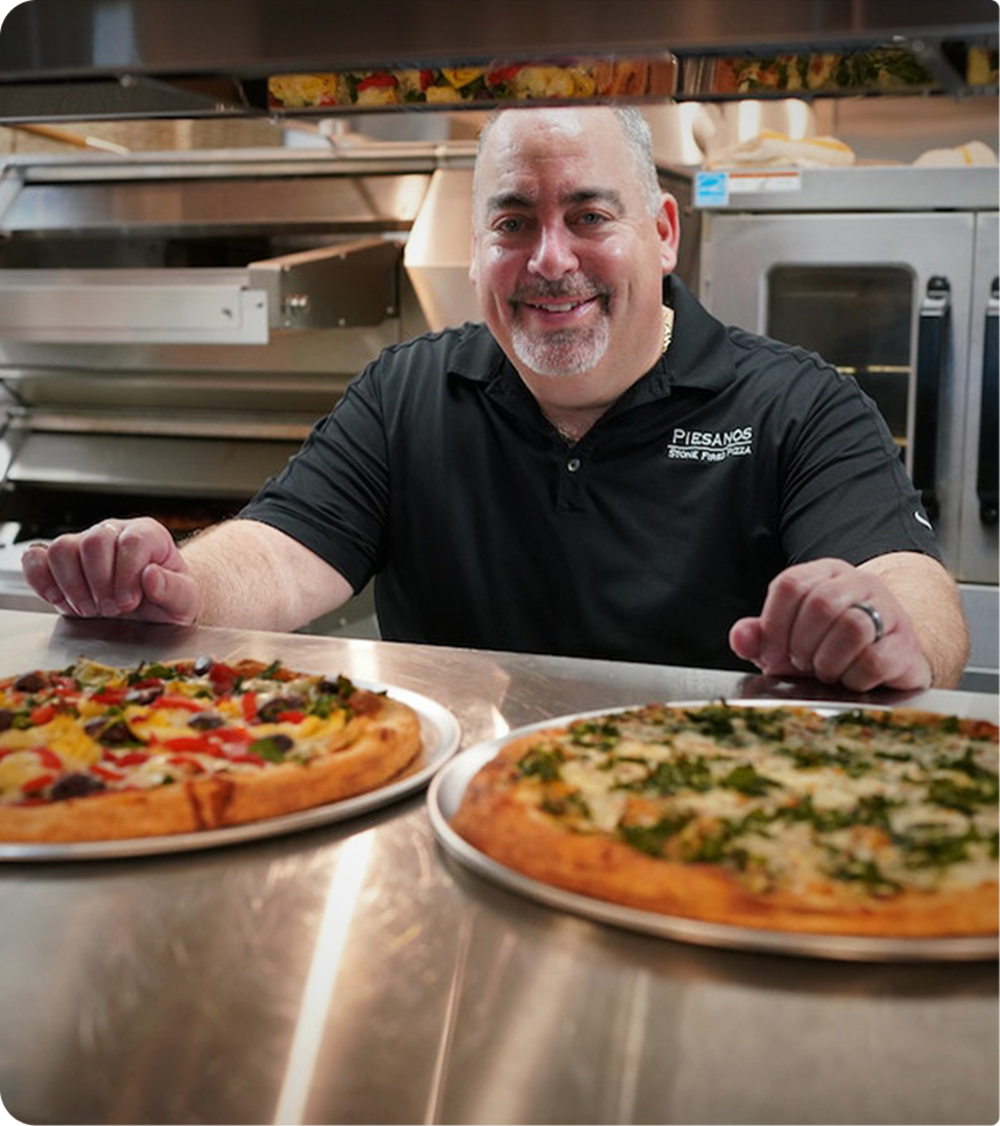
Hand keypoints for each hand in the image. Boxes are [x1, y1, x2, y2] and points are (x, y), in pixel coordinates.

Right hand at [21, 517, 202, 625]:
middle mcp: (114, 532)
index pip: (130, 542)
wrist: (154, 605)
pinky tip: (58, 598)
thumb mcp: (185, 599)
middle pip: (93, 542)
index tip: (129, 603)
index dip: (126, 575)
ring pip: (61, 548)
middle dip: (99, 583)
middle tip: (110, 609)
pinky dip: (40, 579)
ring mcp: (85, 543)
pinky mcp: (62, 560)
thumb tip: (151, 576)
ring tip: (89, 608)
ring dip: (71, 585)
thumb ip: (173, 589)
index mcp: (148, 535)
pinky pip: (37, 557)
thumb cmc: (170, 597)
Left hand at [729, 558, 932, 691]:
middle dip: (801, 644)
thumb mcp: (788, 639)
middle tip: (801, 662)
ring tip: (825, 670)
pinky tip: (849, 679)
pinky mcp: (905, 646)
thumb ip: (759, 636)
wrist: (886, 659)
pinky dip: (853, 678)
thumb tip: (741, 637)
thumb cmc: (830, 646)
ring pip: (852, 627)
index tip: (772, 652)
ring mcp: (889, 612)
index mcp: (825, 574)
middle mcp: (859, 584)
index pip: (790, 584)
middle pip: (821, 604)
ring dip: (827, 661)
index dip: (774, 623)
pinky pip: (874, 660)